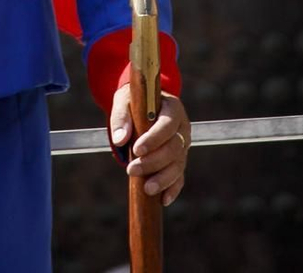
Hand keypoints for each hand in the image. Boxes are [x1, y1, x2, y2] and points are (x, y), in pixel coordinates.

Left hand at [110, 87, 189, 206]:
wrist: (143, 108)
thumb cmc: (134, 103)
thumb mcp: (124, 101)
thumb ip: (121, 117)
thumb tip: (119, 140)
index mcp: (172, 108)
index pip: (167, 125)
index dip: (154, 139)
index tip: (136, 150)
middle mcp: (182, 128)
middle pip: (174, 148)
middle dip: (153, 162)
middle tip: (131, 170)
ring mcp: (183, 146)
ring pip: (178, 165)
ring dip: (163, 179)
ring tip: (147, 189)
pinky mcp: (180, 162)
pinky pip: (180, 178)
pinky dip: (173, 189)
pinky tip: (163, 200)